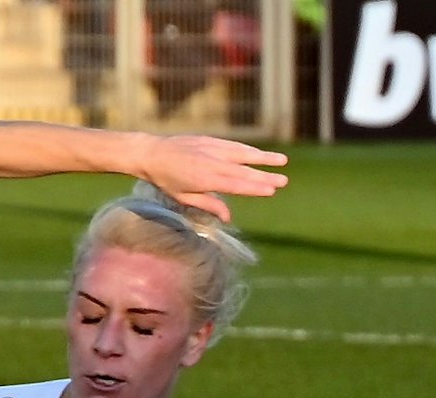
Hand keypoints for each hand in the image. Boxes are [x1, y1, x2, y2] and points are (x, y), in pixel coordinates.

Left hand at [138, 134, 289, 222]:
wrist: (152, 153)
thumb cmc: (166, 180)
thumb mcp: (184, 198)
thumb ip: (208, 205)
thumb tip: (228, 217)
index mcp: (204, 179)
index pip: (235, 185)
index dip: (254, 188)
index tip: (270, 191)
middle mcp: (211, 162)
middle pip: (243, 171)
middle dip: (265, 176)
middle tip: (283, 181)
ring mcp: (212, 149)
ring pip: (242, 154)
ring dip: (263, 158)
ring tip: (282, 161)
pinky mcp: (211, 140)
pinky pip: (234, 145)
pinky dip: (248, 149)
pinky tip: (260, 153)